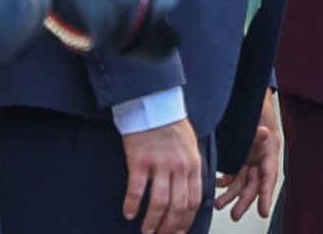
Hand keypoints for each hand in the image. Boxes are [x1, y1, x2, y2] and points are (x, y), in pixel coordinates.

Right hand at [122, 118, 201, 233]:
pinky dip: (132, 204)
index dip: (186, 221)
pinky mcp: (140, 159)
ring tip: (146, 231)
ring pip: (159, 202)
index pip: (194, 201)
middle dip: (169, 227)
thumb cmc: (171, 125)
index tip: (178, 233)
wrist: (154, 103)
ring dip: (152, 221)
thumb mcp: (190, 146)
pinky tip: (128, 212)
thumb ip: (191, 169)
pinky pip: (136, 189)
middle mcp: (179, 166)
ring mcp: (159, 163)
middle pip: (178, 206)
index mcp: (193, 164)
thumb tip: (190, 194)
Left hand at [213, 91, 279, 220]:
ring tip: (219, 205)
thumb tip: (262, 134)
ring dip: (231, 195)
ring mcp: (249, 158)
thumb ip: (260, 131)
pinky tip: (216, 184)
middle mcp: (260, 158)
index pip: (268, 177)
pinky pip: (232, 173)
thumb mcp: (260, 118)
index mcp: (269, 151)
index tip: (262, 212)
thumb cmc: (257, 107)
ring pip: (241, 182)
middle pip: (253, 184)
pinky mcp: (238, 156)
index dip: (266, 195)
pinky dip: (224, 180)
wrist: (247, 96)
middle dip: (244, 201)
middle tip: (234, 215)